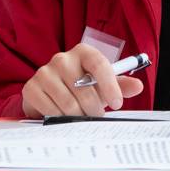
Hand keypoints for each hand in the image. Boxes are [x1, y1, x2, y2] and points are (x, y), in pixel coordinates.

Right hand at [21, 43, 143, 117]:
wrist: (51, 94)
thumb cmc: (82, 87)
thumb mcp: (102, 84)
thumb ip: (121, 85)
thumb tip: (138, 86)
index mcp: (83, 52)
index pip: (99, 64)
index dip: (110, 85)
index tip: (117, 104)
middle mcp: (62, 58)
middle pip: (83, 89)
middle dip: (94, 108)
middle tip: (97, 116)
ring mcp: (44, 72)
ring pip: (68, 103)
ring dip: (78, 116)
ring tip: (81, 116)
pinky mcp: (31, 88)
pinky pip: (51, 110)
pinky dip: (60, 118)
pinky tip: (63, 116)